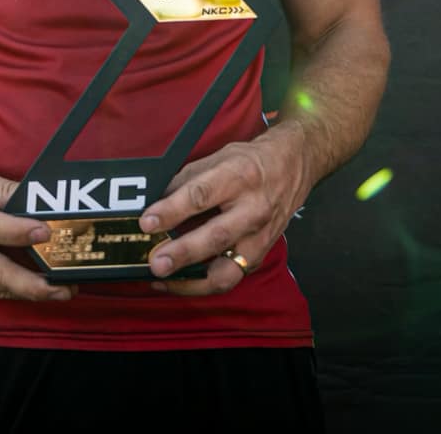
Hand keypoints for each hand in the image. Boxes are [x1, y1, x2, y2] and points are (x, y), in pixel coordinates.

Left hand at [138, 129, 315, 295]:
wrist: (293, 166)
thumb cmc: (250, 161)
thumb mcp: (217, 157)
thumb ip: (186, 180)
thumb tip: (154, 202)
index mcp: (238, 177)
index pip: (201, 195)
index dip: (171, 210)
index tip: (147, 223)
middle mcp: (253, 209)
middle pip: (215, 237)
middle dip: (182, 254)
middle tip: (155, 263)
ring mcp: (260, 237)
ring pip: (227, 271)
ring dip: (192, 282)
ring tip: (164, 281)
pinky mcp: (260, 255)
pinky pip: (230, 277)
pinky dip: (203, 283)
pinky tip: (181, 281)